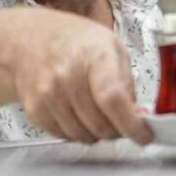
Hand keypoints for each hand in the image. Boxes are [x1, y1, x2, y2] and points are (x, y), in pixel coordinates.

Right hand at [11, 13, 152, 144]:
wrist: (32, 40)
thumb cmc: (76, 43)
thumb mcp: (113, 48)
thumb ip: (127, 82)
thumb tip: (138, 116)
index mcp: (95, 56)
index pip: (113, 99)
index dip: (131, 123)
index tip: (144, 135)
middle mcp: (68, 76)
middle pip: (100, 123)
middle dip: (118, 130)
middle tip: (122, 122)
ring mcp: (48, 94)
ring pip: (83, 135)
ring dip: (97, 133)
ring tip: (99, 115)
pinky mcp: (35, 109)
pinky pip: (63, 136)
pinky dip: (77, 132)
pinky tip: (79, 115)